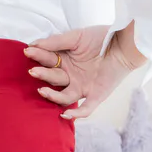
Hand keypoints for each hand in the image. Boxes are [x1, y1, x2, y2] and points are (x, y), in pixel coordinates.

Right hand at [23, 23, 137, 120]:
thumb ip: (56, 41)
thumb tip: (34, 44)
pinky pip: (85, 109)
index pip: (47, 60)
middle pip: (53, 78)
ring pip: (64, 97)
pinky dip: (76, 114)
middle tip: (33, 71)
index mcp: (64, 61)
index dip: (38, 56)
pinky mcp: (95, 96)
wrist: (123, 43)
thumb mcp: (76, 37)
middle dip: (42, 75)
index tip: (28, 51)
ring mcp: (82, 87)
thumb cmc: (100, 37)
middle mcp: (71, 76)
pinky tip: (65, 114)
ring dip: (52, 96)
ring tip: (42, 91)